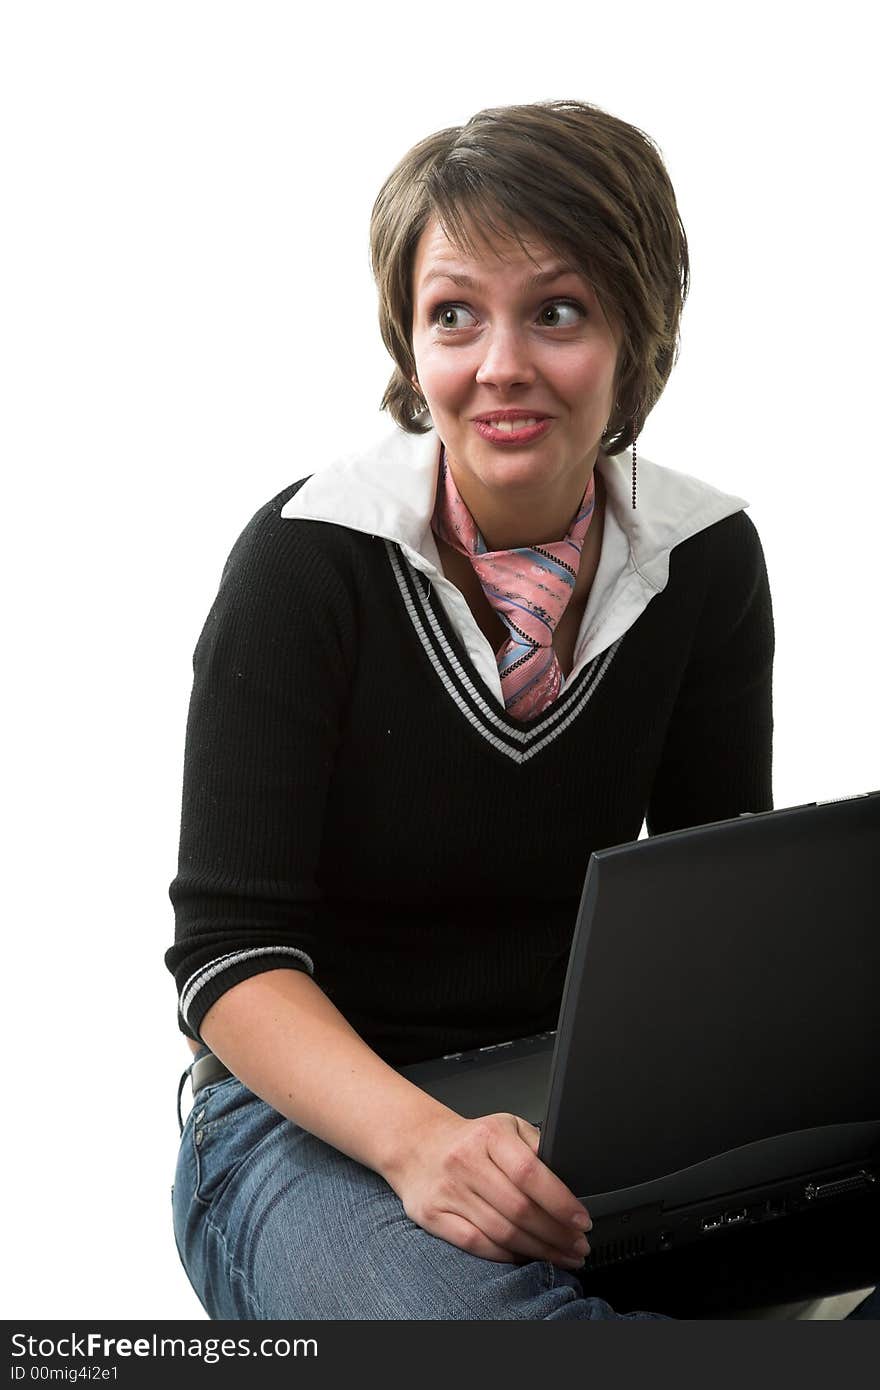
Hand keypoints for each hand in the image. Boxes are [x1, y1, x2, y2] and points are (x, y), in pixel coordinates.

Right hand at [384, 1108, 591, 1268]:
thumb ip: (536, 1147)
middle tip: (579, 1246)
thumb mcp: (506, 1127)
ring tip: (562, 1256)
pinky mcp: (432, 1215)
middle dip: (557, 1234)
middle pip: (519, 1209)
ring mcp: (447, 1190)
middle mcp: (465, 1161)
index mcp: (489, 1136)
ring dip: (538, 1250)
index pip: (530, 1173)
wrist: (418, 1144)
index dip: (560, 1202)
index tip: (582, 1220)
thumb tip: (570, 1178)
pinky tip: (526, 1256)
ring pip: (501, 1231)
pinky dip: (506, 1255)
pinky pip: (476, 1243)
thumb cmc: (471, 1140)